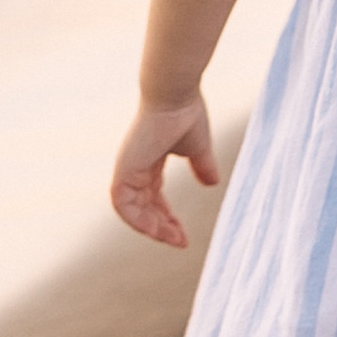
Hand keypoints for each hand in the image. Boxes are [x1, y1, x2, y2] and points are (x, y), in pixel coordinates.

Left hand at [111, 94, 217, 249]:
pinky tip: (157, 230)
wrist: (175, 95)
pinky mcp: (124, 170)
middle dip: (162, 226)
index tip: (184, 234)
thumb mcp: (198, 148)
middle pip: (144, 207)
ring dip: (151, 228)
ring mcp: (127, 169)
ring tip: (174, 238)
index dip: (167, 216)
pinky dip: (138, 220)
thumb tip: (213, 183)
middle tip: (181, 241)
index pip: (154, 196)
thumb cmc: (186, 113)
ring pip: (132, 211)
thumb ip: (202, 166)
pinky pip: (124, 206)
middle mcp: (135, 167)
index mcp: (149, 161)